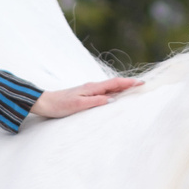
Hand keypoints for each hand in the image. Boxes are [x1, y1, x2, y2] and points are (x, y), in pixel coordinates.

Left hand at [26, 77, 143, 120]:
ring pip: (110, 87)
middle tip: (144, 85)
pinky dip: (114, 92)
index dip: (129, 83)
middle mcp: (92, 87)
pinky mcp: (86, 95)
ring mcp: (89, 90)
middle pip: (115, 83)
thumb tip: (111, 100)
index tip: (142, 83)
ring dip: (123, 87)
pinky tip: (116, 96)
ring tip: (134, 89)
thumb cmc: (60, 105)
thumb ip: (94, 102)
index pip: (115, 83)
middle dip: (129, 84)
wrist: (45, 102)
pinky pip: (104, 91)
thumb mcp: (77, 105)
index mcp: (92, 88)